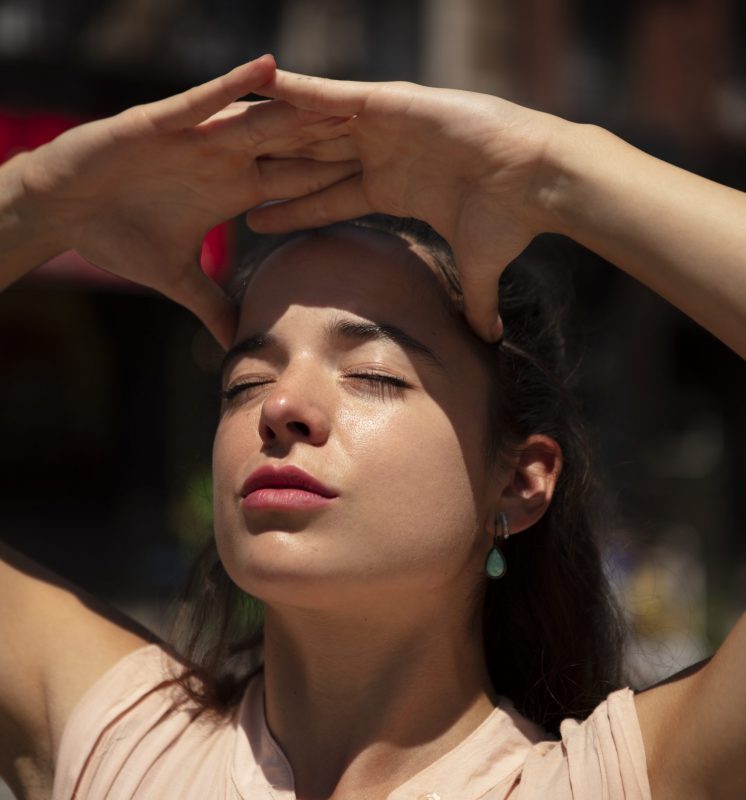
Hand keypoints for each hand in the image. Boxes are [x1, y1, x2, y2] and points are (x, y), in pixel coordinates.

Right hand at [19, 55, 357, 346]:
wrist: (64, 210)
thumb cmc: (119, 236)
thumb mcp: (177, 278)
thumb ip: (212, 304)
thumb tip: (237, 340)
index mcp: (234, 189)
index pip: (295, 182)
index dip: (335, 178)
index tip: (379, 176)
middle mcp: (224, 158)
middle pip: (290, 145)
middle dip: (333, 138)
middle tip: (382, 128)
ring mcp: (197, 138)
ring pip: (259, 120)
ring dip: (299, 109)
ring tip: (342, 95)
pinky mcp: (163, 122)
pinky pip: (206, 100)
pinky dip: (235, 86)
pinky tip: (269, 70)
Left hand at [248, 70, 569, 339]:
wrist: (537, 180)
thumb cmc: (510, 222)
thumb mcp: (478, 268)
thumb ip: (475, 301)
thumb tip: (490, 339)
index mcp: (391, 188)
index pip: (327, 200)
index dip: (289, 210)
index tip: (252, 219)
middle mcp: (380, 154)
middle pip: (308, 160)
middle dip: (266, 165)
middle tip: (220, 168)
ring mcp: (382, 126)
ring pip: (311, 127)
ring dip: (268, 126)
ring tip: (222, 124)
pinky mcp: (388, 102)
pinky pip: (331, 96)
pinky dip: (294, 90)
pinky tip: (256, 86)